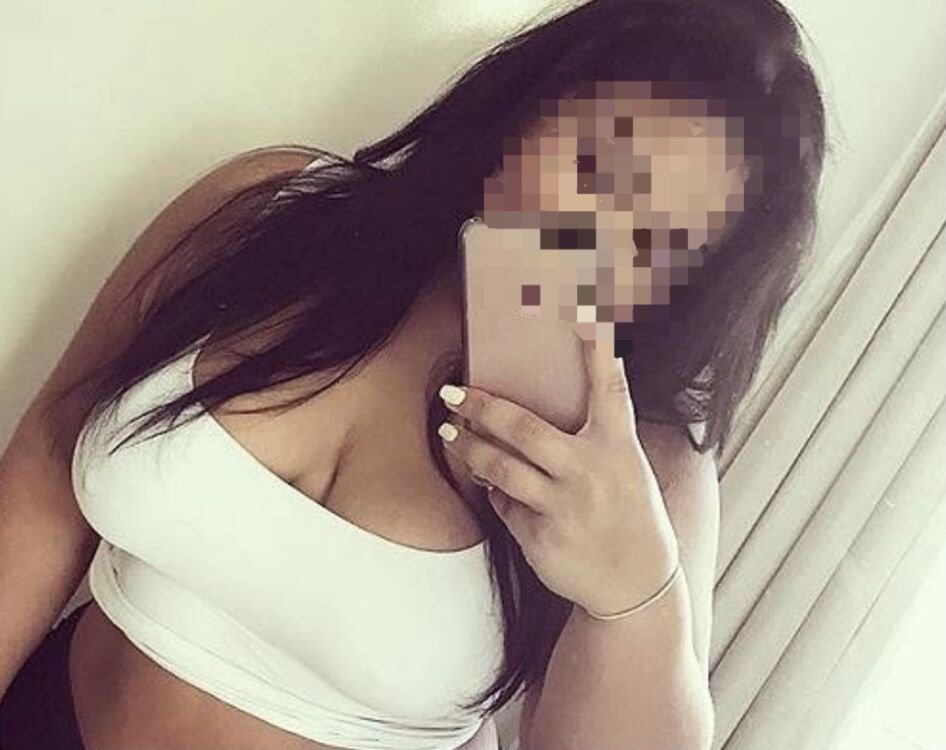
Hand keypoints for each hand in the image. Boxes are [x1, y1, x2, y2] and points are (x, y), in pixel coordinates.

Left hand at [438, 338, 679, 615]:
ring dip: (469, 447)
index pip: (609, 387)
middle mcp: (591, 472)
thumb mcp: (626, 469)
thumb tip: (542, 405)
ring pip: (500, 468)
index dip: (596, 347)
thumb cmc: (628, 515)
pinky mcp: (541, 538)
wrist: (637, 586)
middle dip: (482, 406)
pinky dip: (494, 490)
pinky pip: (503, 504)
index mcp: (619, 447)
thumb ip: (592, 437)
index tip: (583, 307)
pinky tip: (491, 484)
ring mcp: (564, 507)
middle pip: (524, 429)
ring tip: (449, 430)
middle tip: (453, 392)